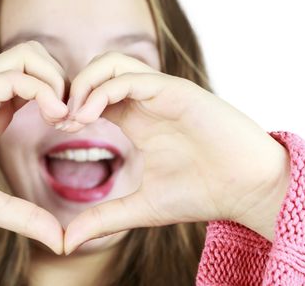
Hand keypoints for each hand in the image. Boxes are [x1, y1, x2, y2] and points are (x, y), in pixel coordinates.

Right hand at [0, 41, 68, 253]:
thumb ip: (26, 217)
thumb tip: (60, 241)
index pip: (39, 80)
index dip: (63, 97)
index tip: (73, 128)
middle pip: (37, 55)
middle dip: (65, 80)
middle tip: (72, 117)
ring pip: (28, 54)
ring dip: (56, 80)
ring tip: (62, 116)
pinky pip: (14, 77)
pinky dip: (42, 90)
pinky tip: (53, 117)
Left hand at [62, 52, 290, 253]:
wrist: (247, 189)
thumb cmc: (201, 193)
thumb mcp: (141, 207)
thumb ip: (104, 218)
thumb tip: (68, 241)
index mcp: (136, 117)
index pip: (94, 94)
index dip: (72, 105)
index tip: (58, 128)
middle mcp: (146, 99)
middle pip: (98, 70)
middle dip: (73, 88)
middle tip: (60, 119)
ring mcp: (160, 91)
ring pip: (111, 64)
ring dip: (85, 84)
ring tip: (73, 116)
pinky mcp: (176, 90)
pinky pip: (131, 77)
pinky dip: (104, 90)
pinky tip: (90, 115)